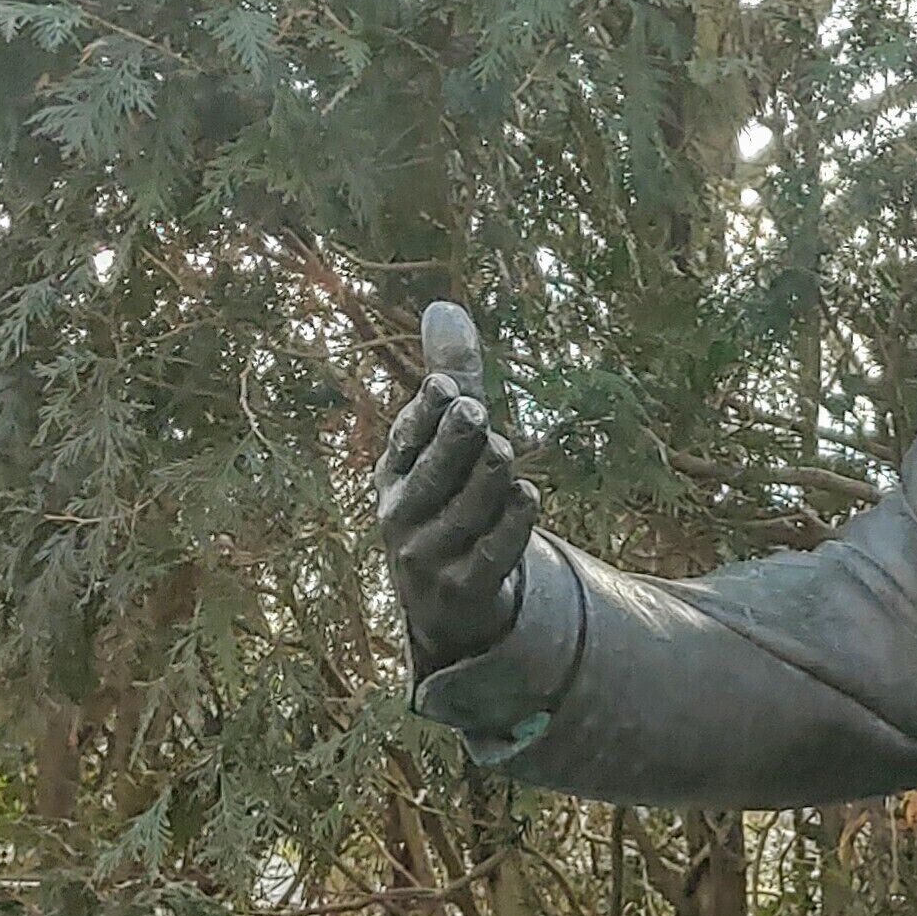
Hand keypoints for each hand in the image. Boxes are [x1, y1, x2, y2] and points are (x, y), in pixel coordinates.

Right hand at [377, 302, 538, 668]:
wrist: (447, 607)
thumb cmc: (447, 507)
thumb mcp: (443, 448)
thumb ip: (451, 381)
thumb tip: (444, 307)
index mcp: (390, 477)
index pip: (407, 437)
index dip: (427, 413)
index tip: (449, 388)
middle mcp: (400, 518)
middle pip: (436, 471)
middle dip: (457, 441)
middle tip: (477, 413)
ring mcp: (429, 558)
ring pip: (471, 505)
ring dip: (493, 478)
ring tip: (503, 455)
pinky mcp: (464, 590)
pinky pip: (494, 549)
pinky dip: (513, 521)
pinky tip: (526, 496)